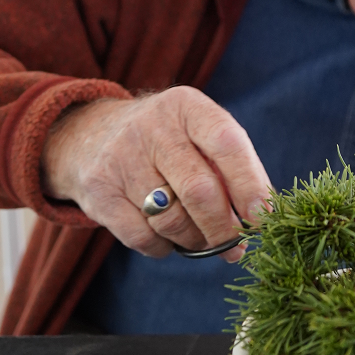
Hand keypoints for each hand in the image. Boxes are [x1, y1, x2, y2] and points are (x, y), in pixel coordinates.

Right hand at [40, 87, 271, 262]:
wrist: (92, 135)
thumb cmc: (168, 142)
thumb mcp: (197, 133)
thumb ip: (230, 166)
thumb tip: (260, 218)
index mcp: (187, 106)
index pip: (226, 143)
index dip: (249, 184)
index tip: (262, 219)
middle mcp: (153, 126)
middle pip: (199, 190)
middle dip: (223, 228)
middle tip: (235, 246)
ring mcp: (121, 157)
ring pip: (172, 220)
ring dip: (195, 240)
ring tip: (200, 238)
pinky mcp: (100, 189)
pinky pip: (143, 237)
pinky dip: (164, 248)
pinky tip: (167, 238)